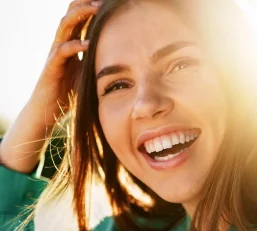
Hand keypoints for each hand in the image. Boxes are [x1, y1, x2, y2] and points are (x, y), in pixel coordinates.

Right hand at [32, 0, 100, 124]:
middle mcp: (62, 43)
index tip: (109, 2)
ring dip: (80, 15)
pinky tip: (88, 44)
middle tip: (103, 0)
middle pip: (71, 14)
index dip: (92, 8)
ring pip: (65, 26)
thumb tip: (123, 63)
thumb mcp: (89, 73)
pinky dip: (75, 45)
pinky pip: (62, 51)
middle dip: (86, 4)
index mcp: (71, 43)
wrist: (49, 109)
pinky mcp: (52, 66)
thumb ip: (99, 63)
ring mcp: (56, 53)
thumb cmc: (70, 91)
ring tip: (96, 9)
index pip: (81, 18)